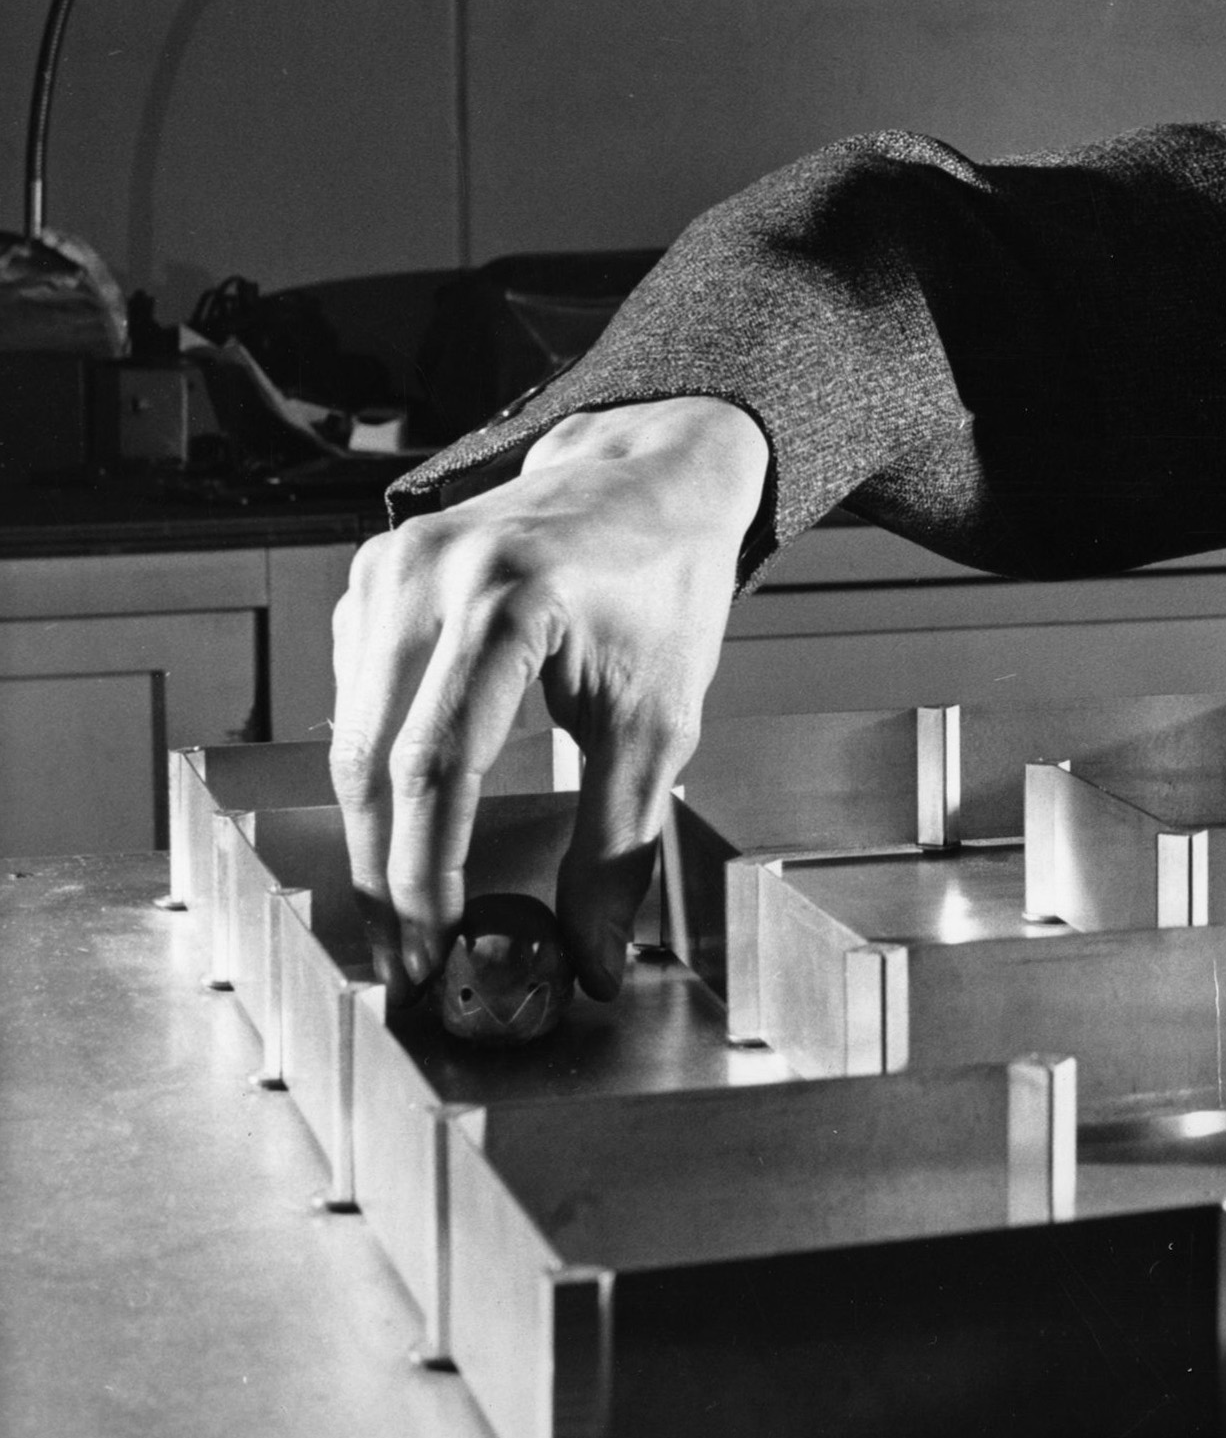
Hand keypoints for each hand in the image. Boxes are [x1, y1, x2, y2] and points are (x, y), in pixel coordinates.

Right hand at [330, 397, 769, 1003]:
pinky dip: (372, 764)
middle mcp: (431, 574)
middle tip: (405, 956)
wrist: (651, 481)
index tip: (430, 951)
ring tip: (408, 907)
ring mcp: (390, 566)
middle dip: (384, 873)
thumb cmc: (664, 587)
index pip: (436, 767)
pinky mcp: (372, 574)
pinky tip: (405, 817)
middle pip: (371, 758)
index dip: (424, 875)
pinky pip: (354, 692)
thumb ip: (620, 840)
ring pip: (348, 732)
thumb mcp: (662, 718)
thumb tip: (594, 955)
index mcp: (509, 601)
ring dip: (371, 829)